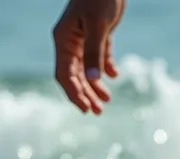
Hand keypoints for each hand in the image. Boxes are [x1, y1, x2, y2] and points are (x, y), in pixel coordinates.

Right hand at [52, 0, 124, 114]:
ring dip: (95, 86)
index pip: (64, 74)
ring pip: (86, 69)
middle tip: (98, 112)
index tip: (85, 109)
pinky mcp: (97, 33)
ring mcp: (82, 38)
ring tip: (107, 101)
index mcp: (64, 40)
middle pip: (75, 76)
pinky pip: (98, 57)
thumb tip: (94, 80)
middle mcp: (70, 41)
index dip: (74, 94)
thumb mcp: (99, 26)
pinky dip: (105, 68)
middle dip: (85, 95)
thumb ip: (95, 52)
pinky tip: (114, 77)